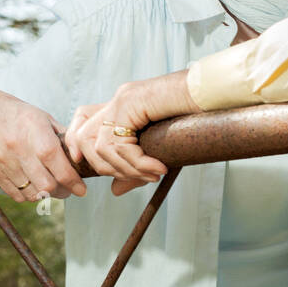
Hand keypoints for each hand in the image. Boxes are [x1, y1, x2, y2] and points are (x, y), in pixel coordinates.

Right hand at [0, 79, 86, 201]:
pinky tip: (33, 188)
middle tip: (68, 190)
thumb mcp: (39, 115)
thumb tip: (78, 153)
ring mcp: (3, 161)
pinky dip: (28, 196)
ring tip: (51, 189)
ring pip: (32, 194)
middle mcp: (19, 148)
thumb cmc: (10, 111)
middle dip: (63, 191)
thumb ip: (60, 134)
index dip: (73, 181)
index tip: (81, 189)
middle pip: (47, 185)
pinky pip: (14, 194)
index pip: (59, 165)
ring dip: (46, 196)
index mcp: (35, 131)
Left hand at [65, 71, 200, 195]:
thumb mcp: (158, 147)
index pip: (81, 119)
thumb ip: (134, 166)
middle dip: (103, 167)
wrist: (211, 95)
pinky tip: (158, 168)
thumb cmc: (192, 118)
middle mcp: (118, 99)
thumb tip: (114, 191)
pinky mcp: (130, 101)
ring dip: (126, 168)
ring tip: (152, 174)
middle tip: (138, 177)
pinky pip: (121, 144)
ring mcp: (123, 98)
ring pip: (101, 146)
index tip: (85, 166)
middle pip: (84, 136)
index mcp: (121, 105)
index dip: (76, 144)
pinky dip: (138, 163)